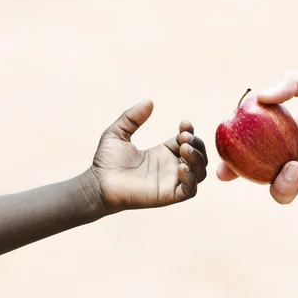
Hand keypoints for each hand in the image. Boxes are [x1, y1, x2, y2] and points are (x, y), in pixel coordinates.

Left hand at [89, 99, 207, 213]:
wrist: (98, 184)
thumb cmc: (106, 162)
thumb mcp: (118, 132)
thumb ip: (133, 117)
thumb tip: (149, 101)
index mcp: (162, 153)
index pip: (187, 141)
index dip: (190, 131)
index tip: (184, 123)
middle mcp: (170, 167)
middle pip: (199, 156)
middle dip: (197, 143)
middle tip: (183, 136)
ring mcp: (171, 182)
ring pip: (199, 173)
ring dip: (197, 159)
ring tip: (184, 148)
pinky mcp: (168, 196)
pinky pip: (190, 190)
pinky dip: (191, 178)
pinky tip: (180, 167)